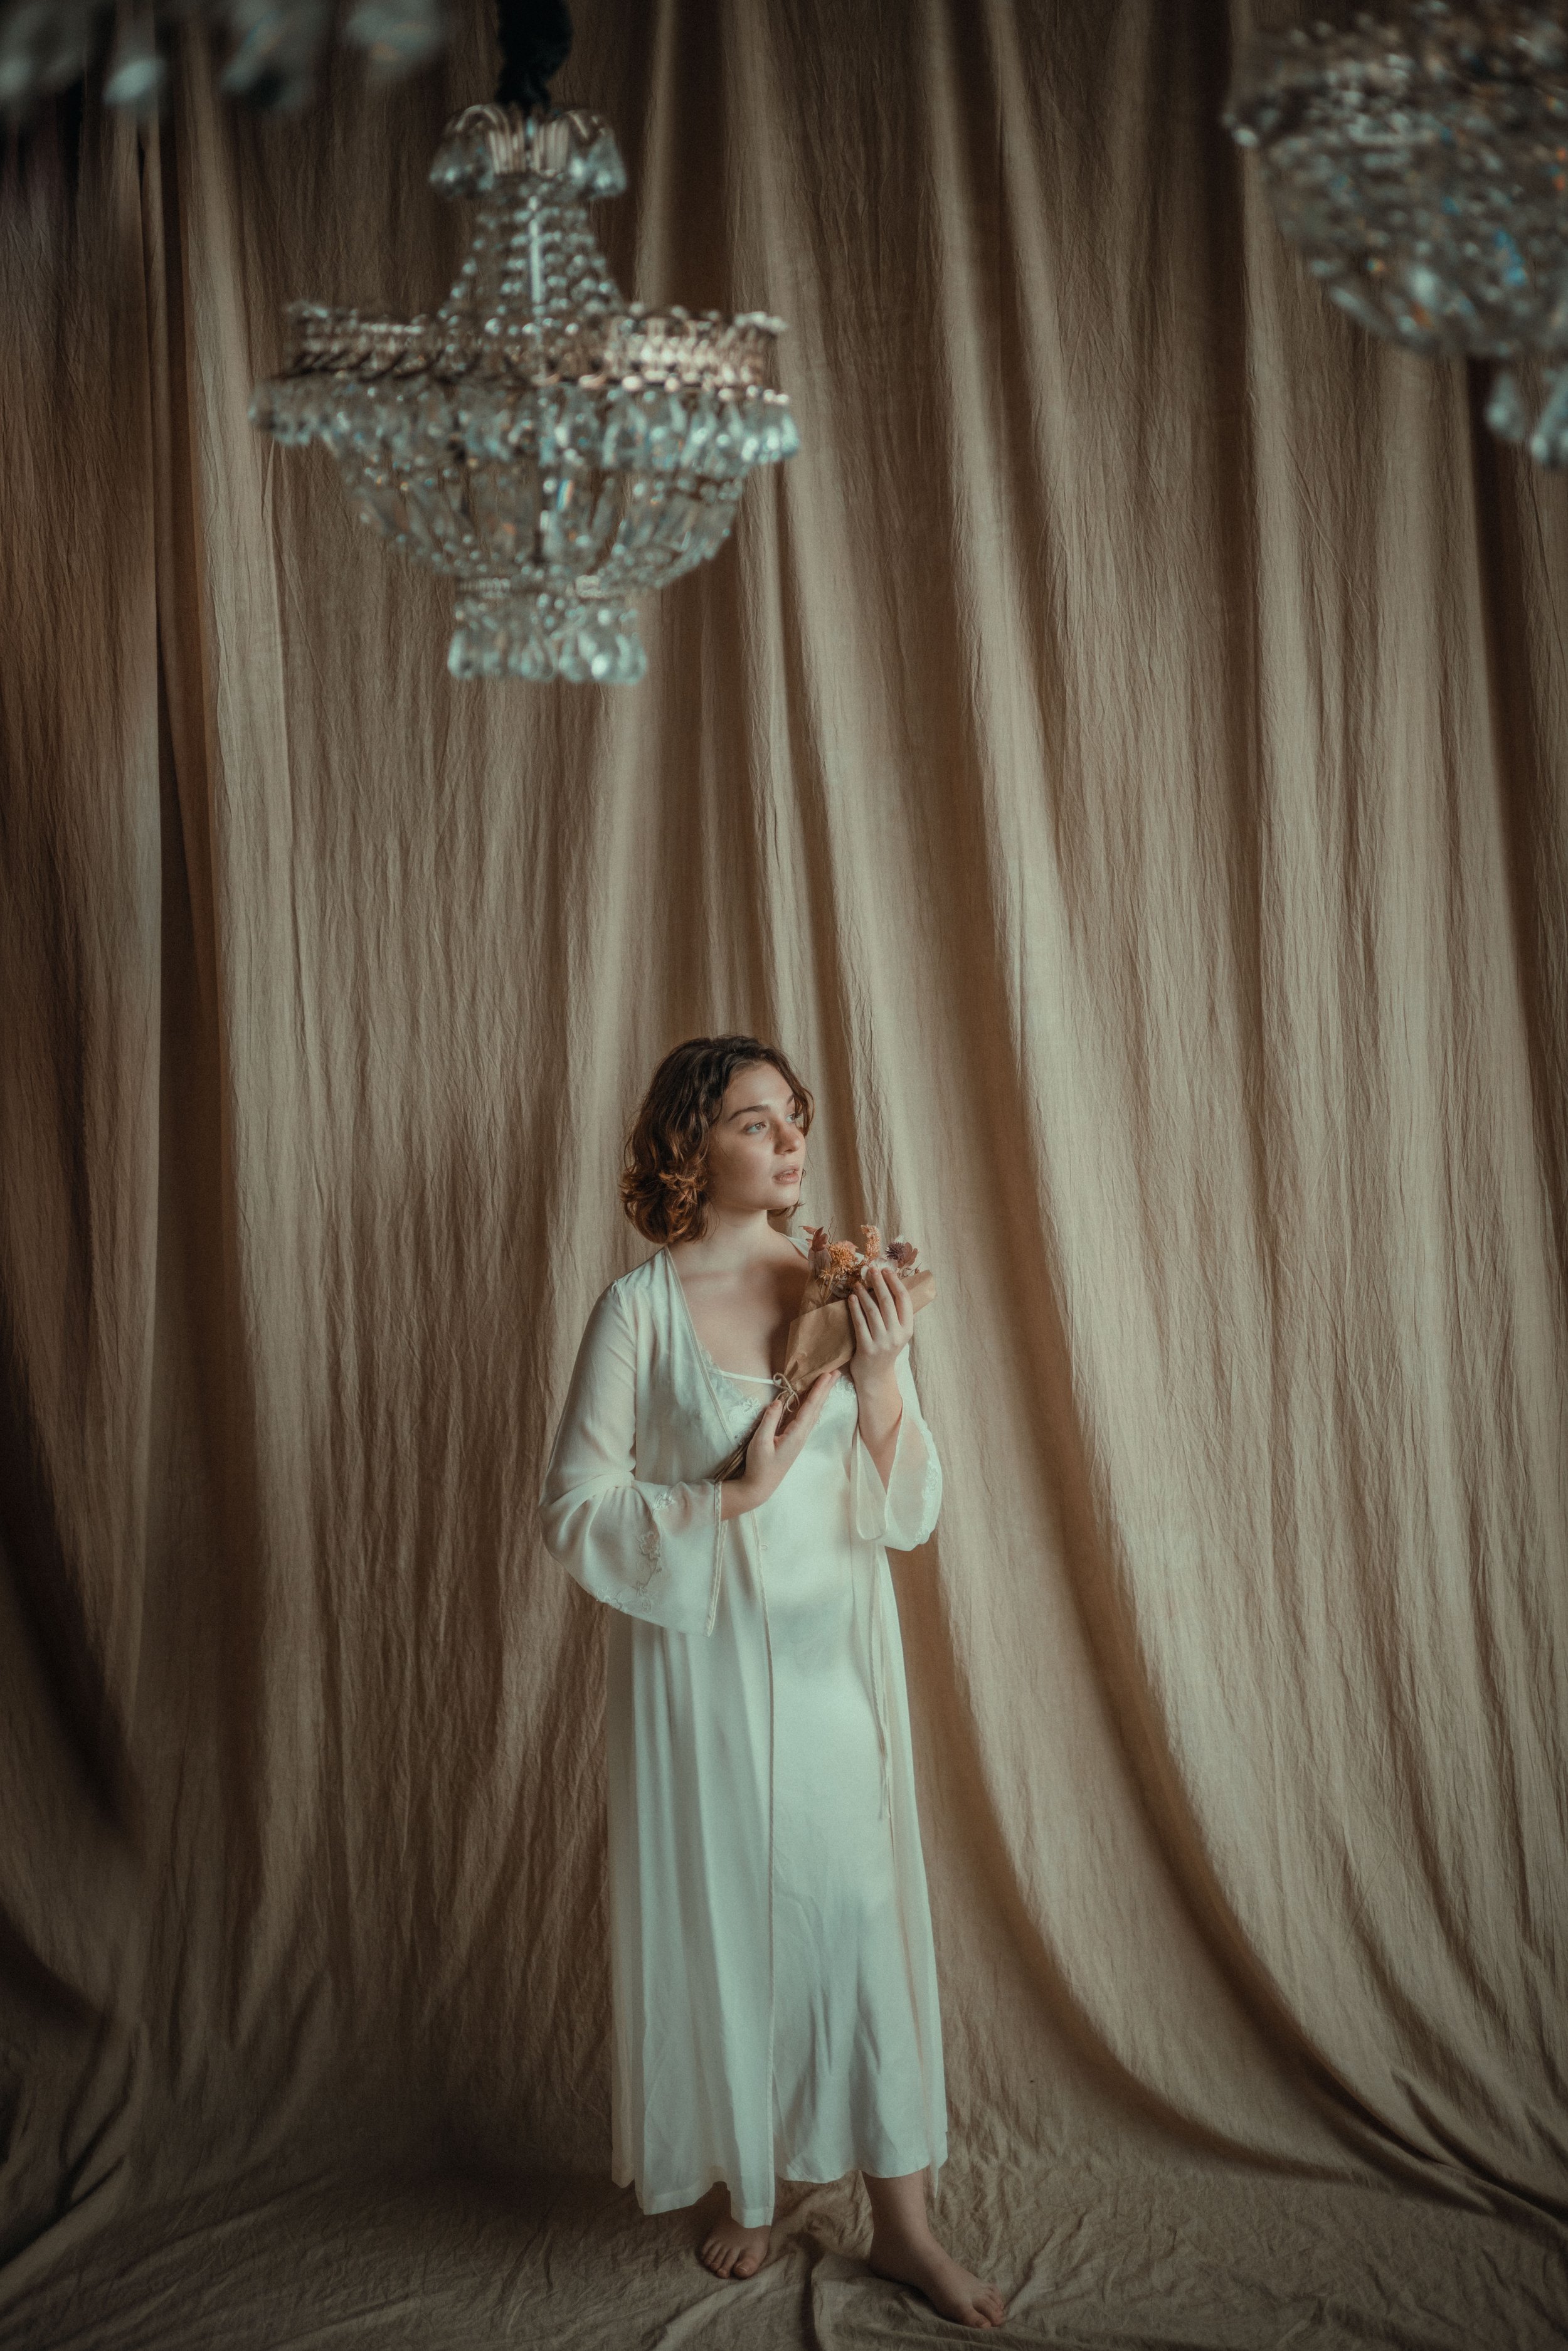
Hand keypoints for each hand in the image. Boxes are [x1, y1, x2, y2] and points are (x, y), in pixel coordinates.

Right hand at [722, 1369, 841, 1517]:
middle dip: (826, 1389)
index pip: (810, 1407)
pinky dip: (813, 1404)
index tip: (827, 1375)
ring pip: (813, 1412)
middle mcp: (801, 1435)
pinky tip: (814, 1400)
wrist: (760, 1486)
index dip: (818, 1390)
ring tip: (829, 1382)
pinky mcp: (793, 1439)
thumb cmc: (759, 1466)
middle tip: (836, 1372)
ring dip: (821, 1395)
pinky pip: (806, 1417)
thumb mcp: (759, 1442)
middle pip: (816, 1407)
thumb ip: (769, 1421)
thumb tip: (778, 1401)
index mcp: (795, 1434)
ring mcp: (799, 1437)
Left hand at [847, 1264, 913, 1395]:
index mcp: (907, 1329)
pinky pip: (860, 1323)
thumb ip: (896, 1314)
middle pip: (887, 1302)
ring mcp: (882, 1342)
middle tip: (871, 1269)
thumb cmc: (885, 1349)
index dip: (895, 1282)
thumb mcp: (897, 1333)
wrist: (875, 1376)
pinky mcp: (866, 1348)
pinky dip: (855, 1308)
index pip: (904, 1300)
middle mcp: (897, 1335)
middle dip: (879, 1282)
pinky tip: (851, 1298)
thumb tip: (889, 1284)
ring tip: (858, 1283)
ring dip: (864, 1294)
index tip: (886, 1270)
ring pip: (872, 1310)